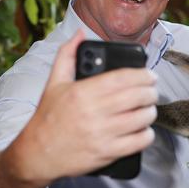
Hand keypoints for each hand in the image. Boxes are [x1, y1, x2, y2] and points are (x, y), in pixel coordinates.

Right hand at [3, 30, 158, 185]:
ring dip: (150, 111)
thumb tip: (80, 34)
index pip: (124, 78)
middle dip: (151, 91)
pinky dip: (147, 134)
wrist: (37, 153)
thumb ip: (66, 54)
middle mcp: (94, 113)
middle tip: (151, 90)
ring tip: (147, 108)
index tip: (149, 75)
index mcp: (83, 92)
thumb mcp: (54, 82)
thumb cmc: (48, 118)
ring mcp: (102, 134)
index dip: (143, 74)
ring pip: (142, 118)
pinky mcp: (107, 153)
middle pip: (138, 96)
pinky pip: (139, 142)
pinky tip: (142, 129)